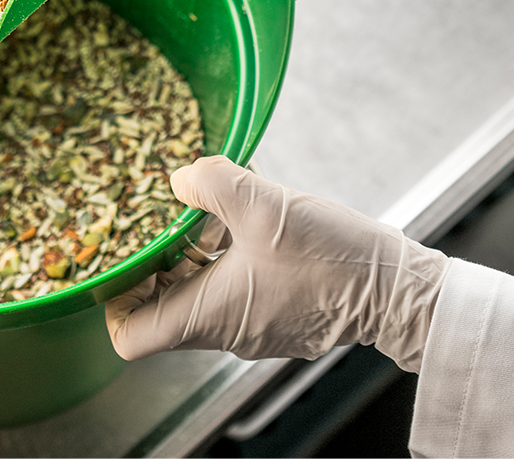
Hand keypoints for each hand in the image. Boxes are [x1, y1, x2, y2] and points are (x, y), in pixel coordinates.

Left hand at [105, 156, 447, 371]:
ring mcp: (253, 323)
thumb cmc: (333, 259)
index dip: (113, 299)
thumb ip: (211, 184)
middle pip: (162, 305)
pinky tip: (244, 209)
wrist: (400, 289)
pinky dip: (228, 250)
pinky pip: (235, 283)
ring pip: (200, 288)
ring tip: (206, 203)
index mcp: (207, 317)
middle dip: (156, 258)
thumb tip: (179, 178)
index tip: (120, 257)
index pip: (131, 336)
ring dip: (195, 247)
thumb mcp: (263, 206)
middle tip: (160, 213)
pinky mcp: (279, 310)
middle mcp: (224, 331)